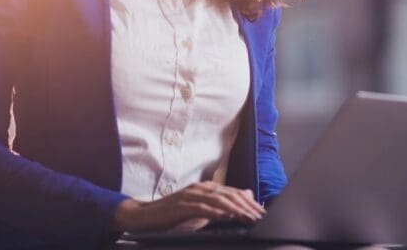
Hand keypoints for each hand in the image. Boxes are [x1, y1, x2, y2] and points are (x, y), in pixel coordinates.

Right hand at [108, 181, 265, 232]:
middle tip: (260, 216)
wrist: (144, 216)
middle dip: (247, 206)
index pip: (234, 192)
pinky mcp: (183, 205)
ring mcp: (191, 195)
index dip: (249, 202)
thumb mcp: (199, 208)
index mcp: (206, 187)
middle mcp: (201, 188)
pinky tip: (227, 217)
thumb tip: (244, 196)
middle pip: (230, 194)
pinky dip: (217, 212)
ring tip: (248, 217)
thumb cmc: (173, 215)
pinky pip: (204, 208)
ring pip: (220, 200)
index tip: (262, 213)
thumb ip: (220, 204)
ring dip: (236, 209)